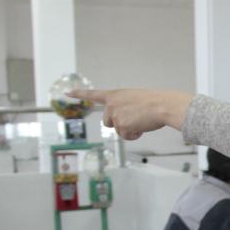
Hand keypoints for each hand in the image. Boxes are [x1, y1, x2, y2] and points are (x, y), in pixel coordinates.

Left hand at [69, 88, 192, 140]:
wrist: (162, 105)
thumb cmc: (154, 101)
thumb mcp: (134, 98)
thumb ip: (123, 105)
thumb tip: (125, 121)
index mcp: (115, 95)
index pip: (93, 94)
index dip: (79, 94)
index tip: (67, 93)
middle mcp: (111, 105)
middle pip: (108, 121)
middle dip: (119, 124)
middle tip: (134, 119)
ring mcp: (115, 116)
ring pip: (118, 130)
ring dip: (129, 130)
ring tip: (141, 121)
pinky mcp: (122, 126)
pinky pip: (126, 136)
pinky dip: (134, 135)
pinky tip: (142, 127)